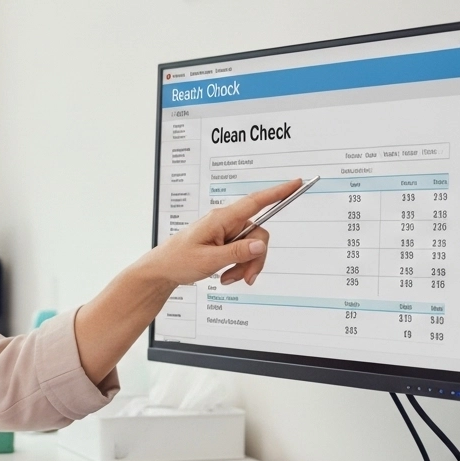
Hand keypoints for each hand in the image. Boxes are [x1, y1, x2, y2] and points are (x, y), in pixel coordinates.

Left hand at [138, 179, 302, 286]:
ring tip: (228, 278)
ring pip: (253, 248)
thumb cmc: (177, 260)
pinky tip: (226, 275)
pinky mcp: (225, 242)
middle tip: (244, 277)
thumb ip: (237, 252)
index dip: (278, 192)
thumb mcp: (208, 260)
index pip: (255, 202)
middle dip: (255, 259)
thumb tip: (260, 245)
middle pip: (259, 235)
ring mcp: (226, 232)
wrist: (162, 270)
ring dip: (245, 266)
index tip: (297, 183)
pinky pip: (243, 253)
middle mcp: (226, 222)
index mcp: (221, 219)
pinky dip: (239, 267)